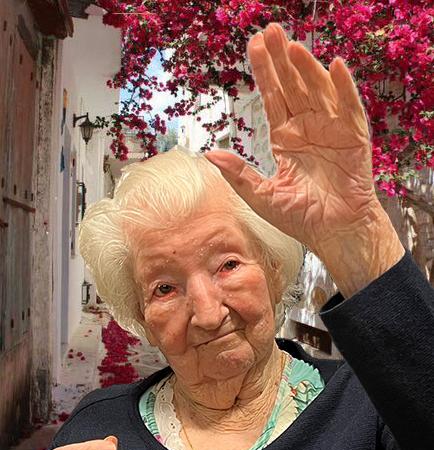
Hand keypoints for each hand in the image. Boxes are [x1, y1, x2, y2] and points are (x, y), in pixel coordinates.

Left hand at [205, 23, 403, 294]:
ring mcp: (331, 130)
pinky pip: (349, 108)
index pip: (273, 97)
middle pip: (293, 86)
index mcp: (285, 138)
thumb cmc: (300, 218)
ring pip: (318, 91)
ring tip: (293, 46)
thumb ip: (239, 175)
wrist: (335, 233)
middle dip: (282, 59)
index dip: (265, 71)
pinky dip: (344, 88)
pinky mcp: (354, 138)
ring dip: (307, 68)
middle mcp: (307, 128)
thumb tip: (208, 155)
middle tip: (271, 30)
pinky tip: (335, 67)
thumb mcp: (262, 197)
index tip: (255, 44)